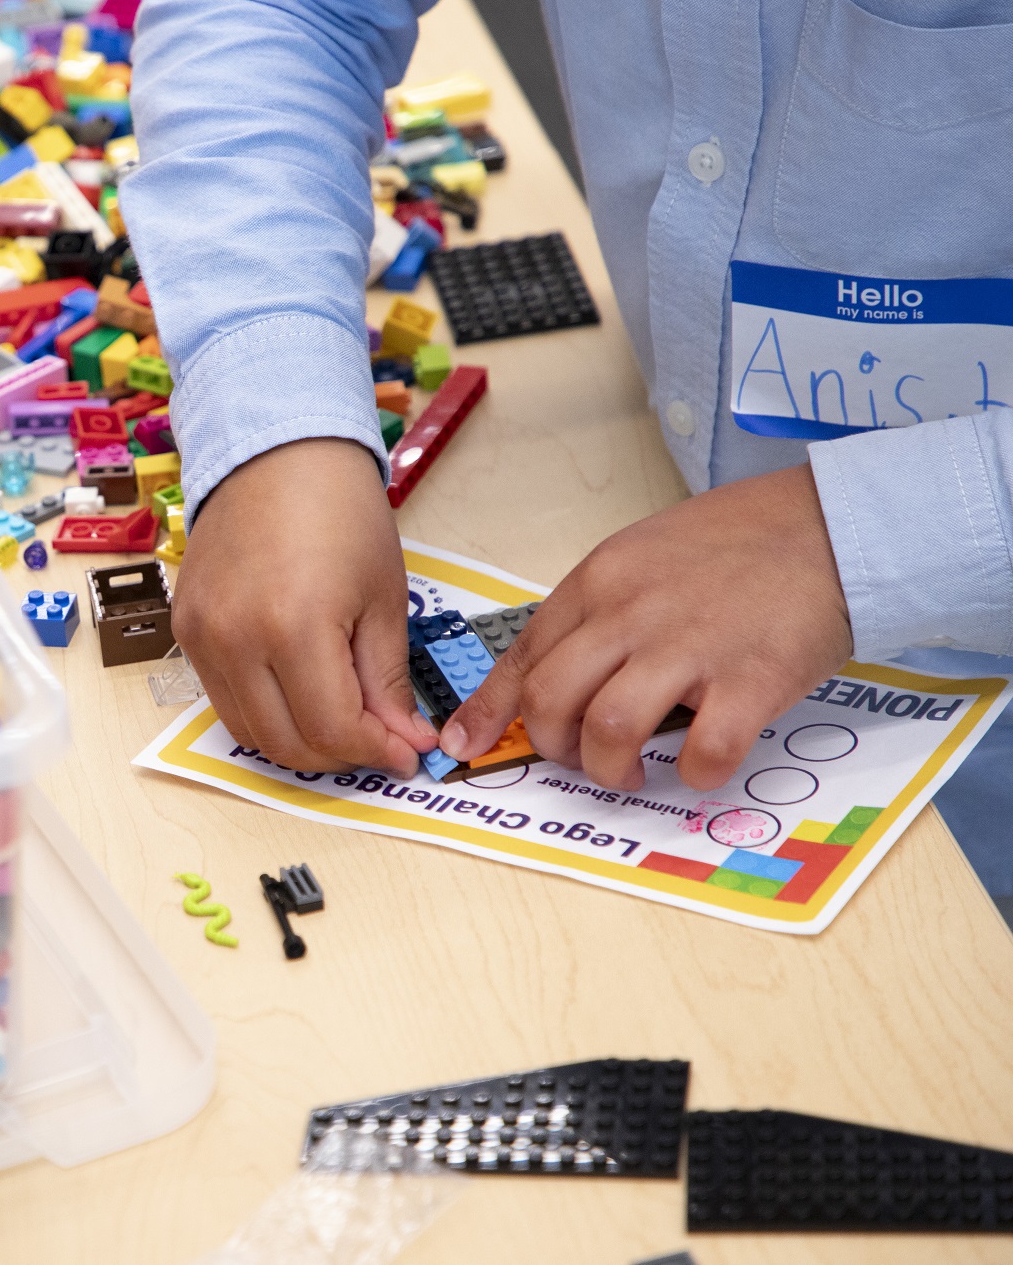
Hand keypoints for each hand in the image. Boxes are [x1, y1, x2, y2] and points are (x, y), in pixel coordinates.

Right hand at [174, 438, 437, 772]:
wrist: (275, 454)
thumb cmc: (339, 512)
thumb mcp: (382, 598)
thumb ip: (386, 680)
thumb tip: (403, 741)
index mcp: (293, 626)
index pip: (333, 728)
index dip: (377, 751)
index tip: (407, 752)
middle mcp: (235, 639)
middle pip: (286, 743)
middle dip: (340, 756)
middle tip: (378, 742)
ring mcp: (202, 637)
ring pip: (249, 731)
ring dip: (299, 741)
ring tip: (340, 720)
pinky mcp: (185, 630)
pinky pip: (224, 698)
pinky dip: (264, 711)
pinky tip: (298, 690)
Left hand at [440, 464, 852, 791]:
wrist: (830, 522)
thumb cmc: (737, 544)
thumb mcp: (642, 556)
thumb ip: (598, 610)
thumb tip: (558, 670)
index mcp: (600, 582)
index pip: (524, 655)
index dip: (489, 709)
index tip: (466, 744)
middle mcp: (632, 613)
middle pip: (552, 699)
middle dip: (550, 746)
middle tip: (576, 756)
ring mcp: (690, 646)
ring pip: (609, 729)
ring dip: (609, 768)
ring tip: (628, 770)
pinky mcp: (752, 679)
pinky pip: (704, 750)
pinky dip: (694, 773)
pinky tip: (701, 763)